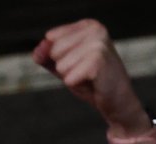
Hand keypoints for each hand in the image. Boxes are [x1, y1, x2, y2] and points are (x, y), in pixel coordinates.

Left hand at [32, 20, 149, 139]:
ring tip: (90, 80)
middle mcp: (95, 29)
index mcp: (88, 26)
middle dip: (65, 68)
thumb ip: (47, 57)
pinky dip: (76, 84)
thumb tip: (37, 52)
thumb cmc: (95, 85)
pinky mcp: (99, 60)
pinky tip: (93, 86)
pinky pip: (69, 76)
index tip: (80, 65)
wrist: (119, 105)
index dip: (58, 59)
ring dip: (72, 77)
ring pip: (61, 64)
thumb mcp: (67, 67)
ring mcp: (98, 43)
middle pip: (54, 50)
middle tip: (86, 75)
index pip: (51, 39)